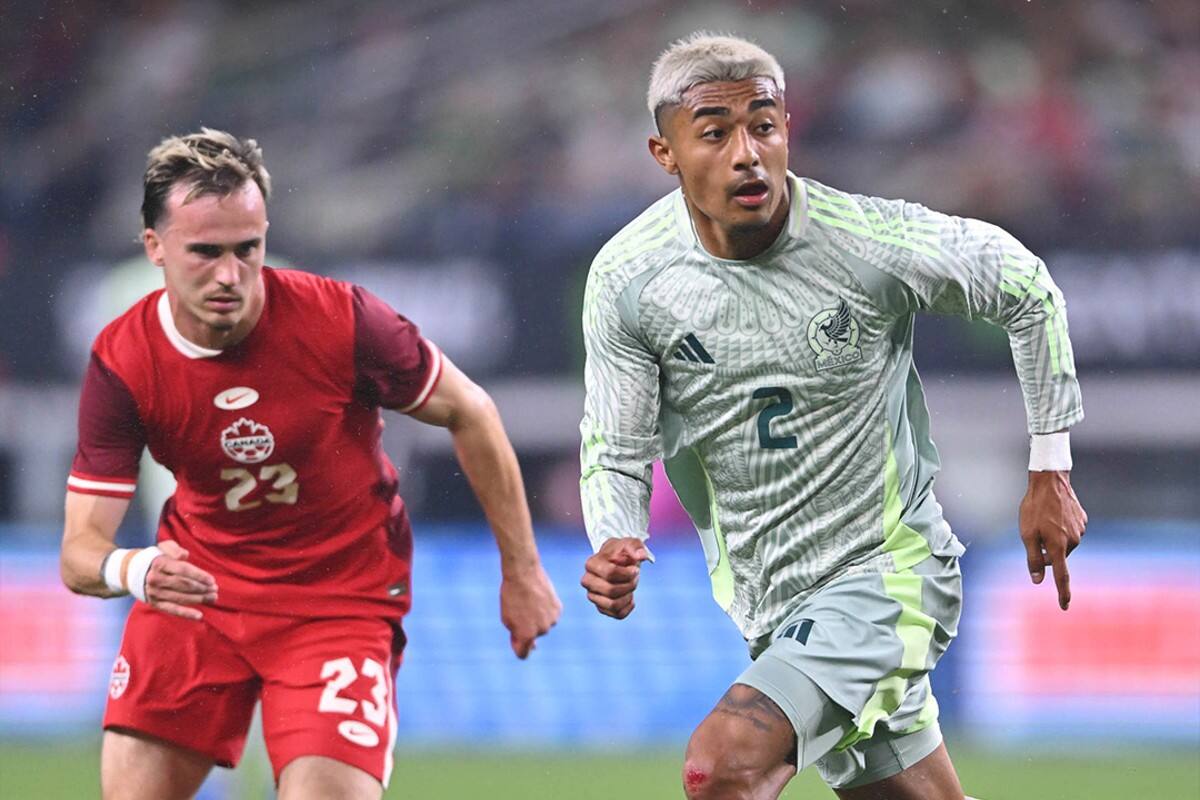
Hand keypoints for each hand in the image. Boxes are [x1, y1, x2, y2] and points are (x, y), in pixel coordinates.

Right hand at [144, 540, 218, 620]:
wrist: (132, 571)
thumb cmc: (157, 558)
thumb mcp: (164, 547)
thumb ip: (175, 549)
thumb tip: (185, 555)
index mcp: (160, 564)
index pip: (183, 570)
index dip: (199, 576)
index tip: (212, 580)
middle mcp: (156, 579)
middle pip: (184, 585)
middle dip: (202, 588)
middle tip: (215, 589)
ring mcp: (154, 593)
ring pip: (180, 598)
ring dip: (199, 599)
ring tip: (213, 598)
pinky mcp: (154, 603)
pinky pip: (172, 610)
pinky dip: (186, 614)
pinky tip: (200, 616)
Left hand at [500, 562, 561, 658]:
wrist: (523, 573)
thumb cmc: (511, 596)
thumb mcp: (507, 618)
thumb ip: (516, 635)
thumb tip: (533, 646)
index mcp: (526, 635)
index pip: (523, 654)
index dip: (518, 649)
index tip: (515, 640)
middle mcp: (542, 630)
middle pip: (533, 637)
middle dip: (527, 628)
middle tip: (519, 610)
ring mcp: (552, 620)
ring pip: (543, 625)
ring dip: (536, 619)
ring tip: (529, 602)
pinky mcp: (558, 609)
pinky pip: (550, 616)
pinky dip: (545, 611)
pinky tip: (538, 598)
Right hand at [581, 537, 650, 619]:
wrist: (618, 561)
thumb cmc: (623, 551)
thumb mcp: (630, 543)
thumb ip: (636, 546)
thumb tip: (640, 556)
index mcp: (591, 564)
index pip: (609, 573)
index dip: (627, 573)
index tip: (636, 568)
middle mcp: (587, 581)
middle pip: (611, 591)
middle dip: (629, 585)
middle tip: (635, 577)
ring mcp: (592, 596)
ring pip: (613, 605)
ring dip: (629, 595)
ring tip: (631, 586)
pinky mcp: (601, 608)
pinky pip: (618, 615)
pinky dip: (628, 606)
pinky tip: (629, 596)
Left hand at [1019, 470, 1086, 609]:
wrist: (1050, 482)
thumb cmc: (1034, 508)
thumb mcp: (1027, 534)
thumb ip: (1033, 559)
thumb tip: (1037, 580)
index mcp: (1058, 546)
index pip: (1062, 576)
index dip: (1063, 592)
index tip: (1064, 606)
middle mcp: (1073, 541)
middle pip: (1058, 557)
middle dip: (1046, 552)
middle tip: (1034, 534)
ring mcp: (1080, 530)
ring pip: (1064, 544)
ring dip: (1053, 538)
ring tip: (1043, 519)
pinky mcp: (1083, 520)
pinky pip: (1069, 531)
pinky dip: (1060, 528)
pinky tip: (1054, 514)